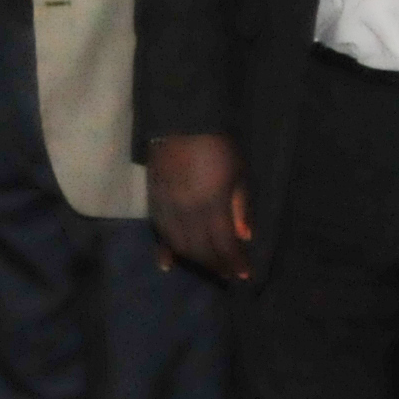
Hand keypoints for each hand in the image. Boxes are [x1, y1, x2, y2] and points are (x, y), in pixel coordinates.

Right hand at [147, 132, 253, 283]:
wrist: (180, 123)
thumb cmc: (217, 146)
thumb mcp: (238, 174)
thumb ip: (240, 207)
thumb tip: (244, 237)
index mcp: (212, 204)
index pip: (224, 244)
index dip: (234, 262)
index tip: (244, 274)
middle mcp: (188, 212)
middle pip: (201, 250)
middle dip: (216, 265)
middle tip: (227, 273)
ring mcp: (168, 208)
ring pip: (179, 246)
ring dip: (195, 261)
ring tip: (207, 266)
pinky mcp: (154, 203)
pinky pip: (159, 234)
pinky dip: (165, 251)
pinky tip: (168, 264)